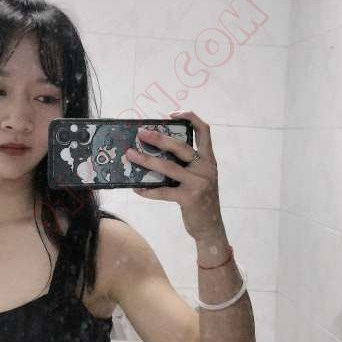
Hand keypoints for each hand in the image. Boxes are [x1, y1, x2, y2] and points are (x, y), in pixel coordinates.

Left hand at [125, 109, 223, 242]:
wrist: (211, 227)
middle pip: (181, 146)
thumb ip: (186, 165)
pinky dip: (148, 189)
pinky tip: (137, 188)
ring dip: (146, 160)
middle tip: (141, 133)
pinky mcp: (189, 198)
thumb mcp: (200, 178)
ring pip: (168, 167)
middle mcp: (206, 168)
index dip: (190, 118)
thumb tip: (156, 153)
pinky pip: (163, 191)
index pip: (205, 131)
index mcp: (209, 160)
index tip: (172, 114)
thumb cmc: (200, 200)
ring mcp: (199, 183)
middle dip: (159, 138)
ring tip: (130, 155)